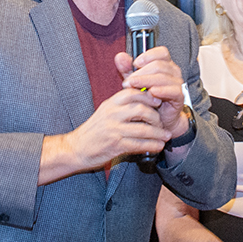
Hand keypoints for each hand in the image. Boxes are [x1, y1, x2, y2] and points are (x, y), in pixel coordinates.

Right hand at [50, 88, 168, 176]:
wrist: (76, 148)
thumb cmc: (94, 130)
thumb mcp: (105, 111)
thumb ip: (122, 105)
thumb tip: (145, 101)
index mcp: (110, 103)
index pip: (133, 92)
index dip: (149, 96)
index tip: (158, 101)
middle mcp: (112, 114)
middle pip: (140, 109)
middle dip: (156, 116)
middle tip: (162, 122)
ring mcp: (114, 130)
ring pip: (143, 129)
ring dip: (158, 133)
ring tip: (166, 136)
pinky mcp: (116, 145)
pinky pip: (139, 144)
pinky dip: (152, 145)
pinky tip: (158, 146)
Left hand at [118, 47, 188, 136]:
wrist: (158, 118)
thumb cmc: (148, 97)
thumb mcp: (134, 81)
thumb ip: (127, 68)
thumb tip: (120, 56)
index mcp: (165, 64)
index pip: (161, 52)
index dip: (148, 56)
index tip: (135, 63)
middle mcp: (173, 72)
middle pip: (159, 65)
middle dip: (140, 73)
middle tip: (128, 81)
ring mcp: (177, 83)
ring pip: (163, 77)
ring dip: (146, 81)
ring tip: (133, 87)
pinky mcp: (179, 96)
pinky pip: (173, 90)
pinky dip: (161, 90)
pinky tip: (151, 93)